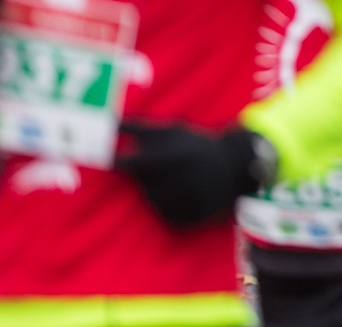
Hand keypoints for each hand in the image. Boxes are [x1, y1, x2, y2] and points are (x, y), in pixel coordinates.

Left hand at [117, 123, 263, 226]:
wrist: (234, 166)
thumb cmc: (194, 145)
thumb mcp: (170, 131)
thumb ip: (137, 128)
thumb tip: (107, 124)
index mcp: (171, 157)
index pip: (131, 165)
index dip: (118, 164)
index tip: (109, 163)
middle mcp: (177, 179)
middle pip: (142, 185)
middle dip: (147, 177)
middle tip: (164, 169)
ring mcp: (185, 200)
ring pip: (153, 201)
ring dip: (158, 192)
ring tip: (177, 180)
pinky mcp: (191, 218)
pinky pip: (167, 216)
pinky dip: (170, 206)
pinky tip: (183, 194)